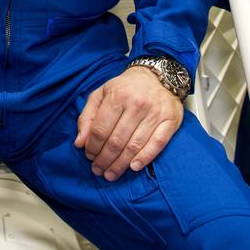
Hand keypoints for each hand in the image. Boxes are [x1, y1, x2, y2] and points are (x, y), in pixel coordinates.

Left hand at [74, 66, 182, 180]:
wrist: (157, 75)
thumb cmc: (125, 87)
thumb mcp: (100, 94)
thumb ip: (87, 117)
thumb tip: (79, 143)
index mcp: (117, 96)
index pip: (101, 129)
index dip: (92, 147)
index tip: (89, 156)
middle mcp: (137, 104)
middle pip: (116, 141)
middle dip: (104, 160)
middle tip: (99, 170)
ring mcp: (155, 113)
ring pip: (134, 146)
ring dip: (121, 164)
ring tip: (111, 174)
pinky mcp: (170, 121)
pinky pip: (157, 144)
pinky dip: (145, 158)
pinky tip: (134, 167)